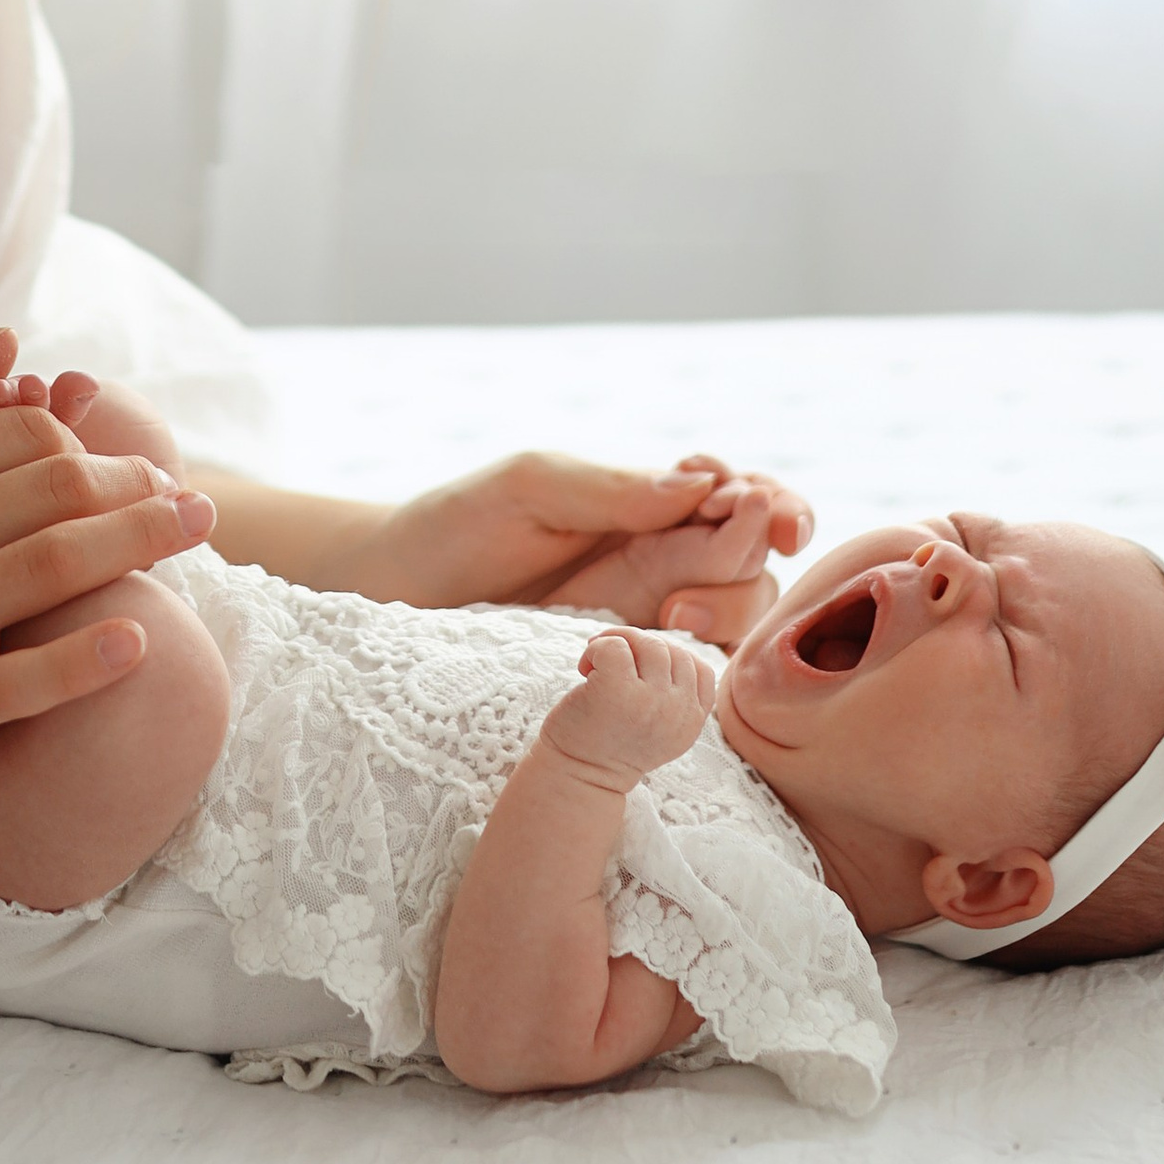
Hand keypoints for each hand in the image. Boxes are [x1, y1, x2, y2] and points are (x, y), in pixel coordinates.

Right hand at [0, 371, 215, 810]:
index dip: (92, 446)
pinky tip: (139, 640)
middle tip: (192, 500)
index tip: (134, 469)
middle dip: (139, 487)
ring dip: (143, 544)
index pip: (23, 437)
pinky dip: (84, 659)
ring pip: (54, 568)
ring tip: (196, 534)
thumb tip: (6, 337)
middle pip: (56, 492)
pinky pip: (20, 681)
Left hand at [372, 449, 811, 643]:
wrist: (393, 594)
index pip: (742, 496)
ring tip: (673, 619)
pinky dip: (703, 670)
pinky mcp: (625, 675)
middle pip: (754, 561)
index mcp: (647, 506)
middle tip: (702, 564)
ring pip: (735, 618)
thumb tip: (699, 486)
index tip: (756, 509)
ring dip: (728, 612)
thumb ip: (612, 488)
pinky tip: (671, 660)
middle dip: (750, 559)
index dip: (771, 501)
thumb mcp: (530, 487)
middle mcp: (660, 562)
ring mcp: (646, 621)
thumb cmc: (457, 526)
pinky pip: (692, 677)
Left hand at [539, 628, 715, 786]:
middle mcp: (677, 711)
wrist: (576, 778)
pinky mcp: (617, 690)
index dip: (669, 660)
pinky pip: (615, 646)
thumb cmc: (610, 745)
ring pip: (649, 643)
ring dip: (618, 643)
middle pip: (674, 651)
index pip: (701, 669)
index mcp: (691, 722)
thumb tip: (659, 644)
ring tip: (595, 665)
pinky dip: (597, 648)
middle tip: (609, 661)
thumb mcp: (657, 728)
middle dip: (640, 646)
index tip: (640, 670)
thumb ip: (672, 696)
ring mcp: (650, 700)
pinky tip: (585, 669)